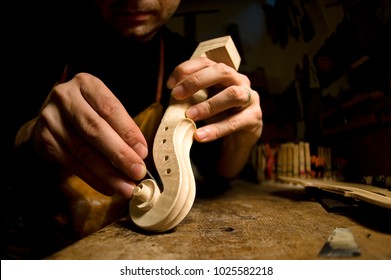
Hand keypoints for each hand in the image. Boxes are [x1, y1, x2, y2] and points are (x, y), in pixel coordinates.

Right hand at [19, 73, 147, 197]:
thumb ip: (121, 126)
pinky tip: (108, 187)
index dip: (128, 131)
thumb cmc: (87, 113)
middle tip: (138, 172)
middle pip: (95, 129)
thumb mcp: (103, 109)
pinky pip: (72, 163)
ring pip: (83, 151)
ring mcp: (51, 119)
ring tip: (126, 187)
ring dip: (108, 173)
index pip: (110, 108)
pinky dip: (93, 178)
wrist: (51, 119)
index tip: (143, 152)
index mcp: (86, 84)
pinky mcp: (44, 140)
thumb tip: (140, 154)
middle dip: (120, 154)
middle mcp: (65, 97)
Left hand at [167, 56, 262, 143]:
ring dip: (208, 105)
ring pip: (232, 95)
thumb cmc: (220, 115)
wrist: (241, 136)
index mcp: (225, 73)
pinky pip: (234, 122)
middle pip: (222, 71)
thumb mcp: (204, 100)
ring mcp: (250, 98)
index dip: (186, 69)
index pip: (206, 62)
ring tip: (189, 115)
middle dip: (197, 81)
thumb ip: (192, 94)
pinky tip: (200, 136)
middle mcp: (240, 80)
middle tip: (177, 95)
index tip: (169, 84)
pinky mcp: (254, 118)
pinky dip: (215, 130)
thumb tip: (172, 94)